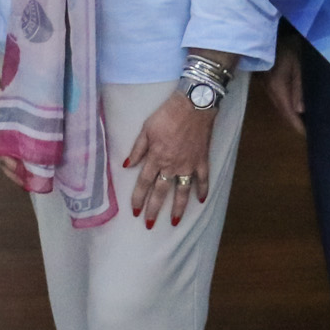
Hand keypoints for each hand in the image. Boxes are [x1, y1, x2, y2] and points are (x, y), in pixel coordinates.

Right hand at [0, 32, 25, 188]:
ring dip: (17, 162)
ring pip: (5, 151)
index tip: (29, 179)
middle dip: (16, 171)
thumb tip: (24, 142)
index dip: (15, 168)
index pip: (2, 155)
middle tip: (33, 184)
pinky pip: (8, 141)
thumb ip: (9, 121)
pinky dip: (16, 149)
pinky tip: (24, 153)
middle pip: (2, 158)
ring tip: (30, 174)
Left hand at [124, 91, 216, 228]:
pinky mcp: (202, 160)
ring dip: (178, 208)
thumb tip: (127, 165)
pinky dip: (202, 190)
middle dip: (154, 210)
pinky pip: (203, 179)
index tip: (134, 211)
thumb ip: (137, 149)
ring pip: (182, 191)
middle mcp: (171, 166)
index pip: (144, 183)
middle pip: (161, 192)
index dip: (138, 198)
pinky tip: (201, 200)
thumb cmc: (167, 114)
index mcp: (156, 158)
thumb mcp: (146, 128)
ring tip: (175, 221)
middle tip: (149, 224)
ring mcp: (188, 165)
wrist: (194, 104)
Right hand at [265, 31, 306, 134]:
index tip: (311, 138)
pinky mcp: (269, 80)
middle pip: (283, 112)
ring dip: (292, 115)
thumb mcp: (298, 63)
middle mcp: (270, 90)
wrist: (269, 30)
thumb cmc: (288, 45)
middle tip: (313, 133)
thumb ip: (299, 86)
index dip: (299, 127)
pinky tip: (297, 108)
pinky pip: (279, 98)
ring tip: (307, 123)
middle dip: (296, 124)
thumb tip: (300, 111)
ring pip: (280, 106)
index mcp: (277, 87)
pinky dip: (288, 106)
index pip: (288, 114)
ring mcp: (267, 85)